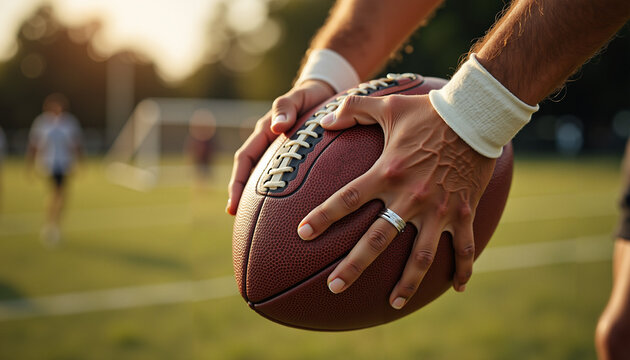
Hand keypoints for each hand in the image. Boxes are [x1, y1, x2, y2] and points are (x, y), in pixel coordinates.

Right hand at [227, 80, 335, 214]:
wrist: (325, 93)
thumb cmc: (310, 95)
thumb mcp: (299, 96)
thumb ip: (286, 107)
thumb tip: (276, 126)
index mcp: (264, 133)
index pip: (244, 160)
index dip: (236, 184)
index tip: (233, 207)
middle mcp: (269, 145)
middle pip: (250, 174)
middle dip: (242, 196)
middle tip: (239, 219)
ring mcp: (281, 153)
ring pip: (266, 178)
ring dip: (259, 198)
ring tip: (259, 221)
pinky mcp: (295, 157)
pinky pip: (285, 178)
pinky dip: (282, 193)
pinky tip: (289, 210)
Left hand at [296, 94, 495, 308]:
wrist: (477, 114)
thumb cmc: (430, 110)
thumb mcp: (388, 105)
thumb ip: (353, 110)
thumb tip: (323, 121)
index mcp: (388, 173)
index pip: (348, 199)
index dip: (324, 217)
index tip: (303, 234)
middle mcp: (410, 197)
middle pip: (377, 239)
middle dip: (353, 266)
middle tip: (334, 287)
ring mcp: (439, 209)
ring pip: (421, 256)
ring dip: (407, 283)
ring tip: (392, 304)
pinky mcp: (463, 213)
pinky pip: (466, 248)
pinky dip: (463, 269)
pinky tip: (457, 288)